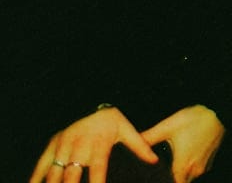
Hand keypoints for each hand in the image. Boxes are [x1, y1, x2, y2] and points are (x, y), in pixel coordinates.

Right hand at [30, 107, 158, 182]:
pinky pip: (40, 166)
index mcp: (98, 142)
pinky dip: (36, 179)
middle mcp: (79, 145)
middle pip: (71, 175)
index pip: (98, 168)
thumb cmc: (110, 120)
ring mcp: (62, 145)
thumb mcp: (126, 128)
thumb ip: (139, 146)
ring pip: (54, 174)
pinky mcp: (51, 146)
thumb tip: (154, 161)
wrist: (90, 98)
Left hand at [140, 106, 223, 182]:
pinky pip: (198, 170)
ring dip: (183, 173)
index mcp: (183, 166)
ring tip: (176, 162)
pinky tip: (188, 155)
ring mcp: (205, 165)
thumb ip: (149, 137)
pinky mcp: (211, 159)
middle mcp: (195, 170)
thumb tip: (132, 143)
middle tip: (165, 170)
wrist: (220, 110)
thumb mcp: (169, 126)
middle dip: (173, 179)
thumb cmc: (195, 118)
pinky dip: (191, 167)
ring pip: (190, 177)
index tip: (158, 181)